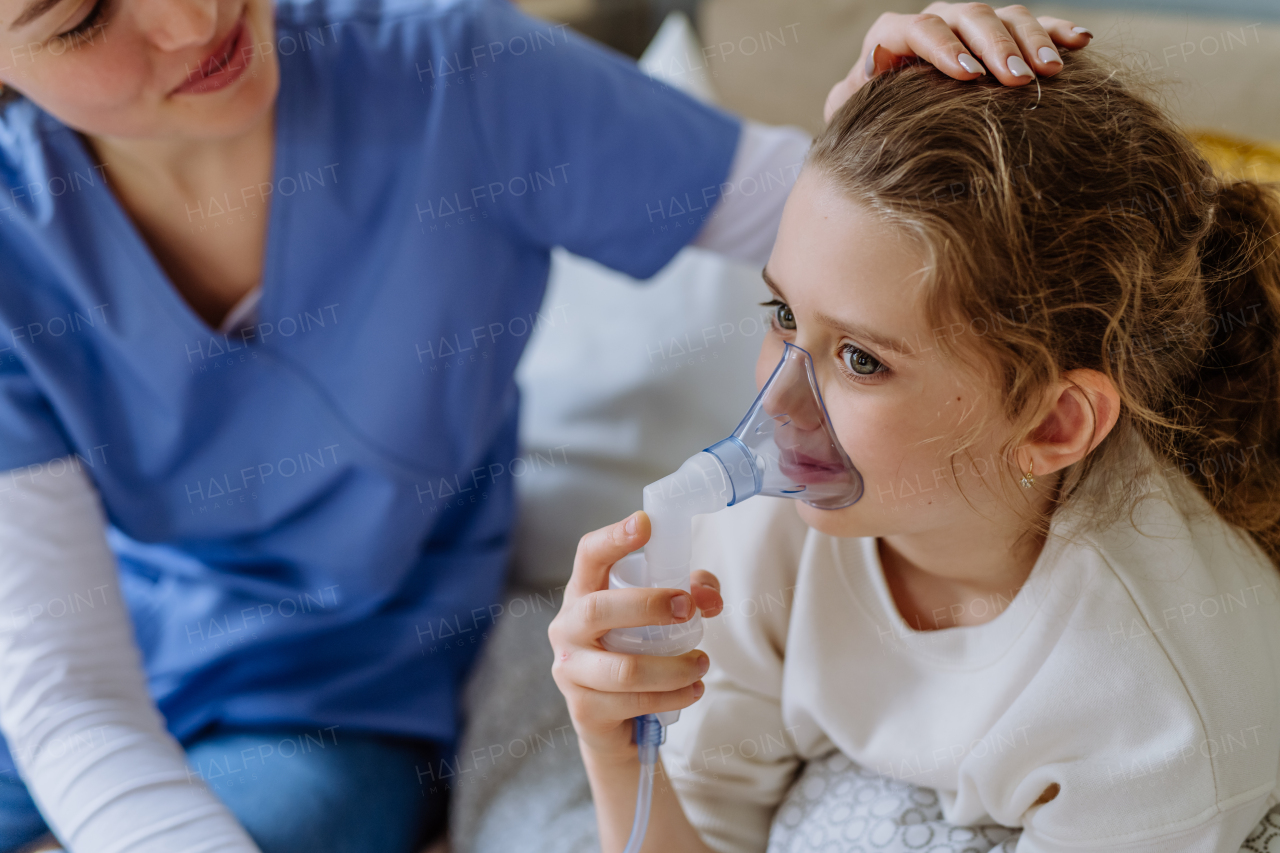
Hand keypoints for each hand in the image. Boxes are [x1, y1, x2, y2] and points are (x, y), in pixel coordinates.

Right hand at [548, 511, 723, 760]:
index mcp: (582, 594)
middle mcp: (567, 629)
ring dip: (674, 666)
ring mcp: (571, 671)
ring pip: (625, 668)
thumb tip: (711, 598)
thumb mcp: (657, 617)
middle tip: (690, 610)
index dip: (614, 538)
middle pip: (599, 609)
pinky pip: (636, 701)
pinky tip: (692, 690)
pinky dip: (674, 696)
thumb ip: (690, 594)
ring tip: (702, 664)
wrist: (611, 722)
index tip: (645, 524)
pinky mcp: (585, 709)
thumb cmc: (633, 653)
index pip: (588, 556)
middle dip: (650, 605)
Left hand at [825, 3, 1094, 122]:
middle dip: (994, 45)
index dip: (942, 48)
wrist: (894, 126)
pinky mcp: (1002, 39)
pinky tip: (1080, 42)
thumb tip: (853, 92)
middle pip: (968, 17)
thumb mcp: (853, 115)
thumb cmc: (870, 122)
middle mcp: (936, 23)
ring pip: (1005, 16)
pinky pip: (1034, 26)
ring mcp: (971, 29)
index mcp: (894, 36)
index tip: (967, 76)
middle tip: (1017, 78)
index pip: (917, 28)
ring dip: (1031, 40)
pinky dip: (1056, 32)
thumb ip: (848, 102)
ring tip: (1050, 71)